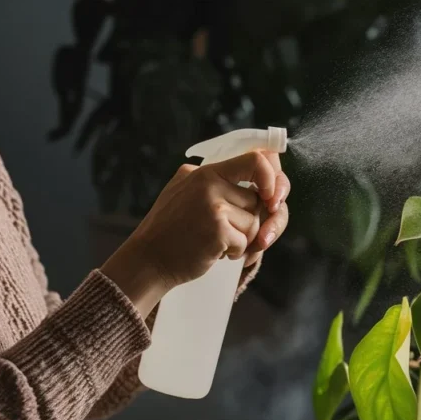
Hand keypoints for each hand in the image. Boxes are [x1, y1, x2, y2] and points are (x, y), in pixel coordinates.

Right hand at [101, 150, 289, 315]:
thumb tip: (264, 174)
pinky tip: (214, 252)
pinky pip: (245, 242)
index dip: (272, 178)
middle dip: (250, 222)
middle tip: (230, 234)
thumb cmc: (172, 231)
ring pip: (254, 223)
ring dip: (242, 240)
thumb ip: (217, 181)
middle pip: (257, 200)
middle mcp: (209, 183)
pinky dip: (234, 252)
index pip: (256, 160)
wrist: (148, 260)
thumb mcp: (186, 191)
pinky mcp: (217, 229)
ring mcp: (212, 205)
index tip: (270, 198)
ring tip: (216, 242)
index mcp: (205, 171)